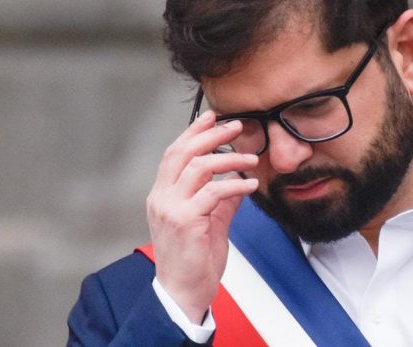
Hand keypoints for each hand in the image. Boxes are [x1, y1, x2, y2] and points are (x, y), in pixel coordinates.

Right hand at [146, 110, 258, 322]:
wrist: (182, 294)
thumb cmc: (193, 262)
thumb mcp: (209, 223)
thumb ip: (221, 200)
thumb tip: (239, 179)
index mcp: (162, 195)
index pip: (174, 153)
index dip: (193, 132)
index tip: (213, 117)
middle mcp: (161, 198)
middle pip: (183, 152)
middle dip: (211, 135)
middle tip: (236, 126)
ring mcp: (171, 208)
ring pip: (199, 167)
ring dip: (229, 158)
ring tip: (251, 158)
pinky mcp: (185, 220)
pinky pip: (214, 192)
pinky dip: (235, 184)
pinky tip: (250, 184)